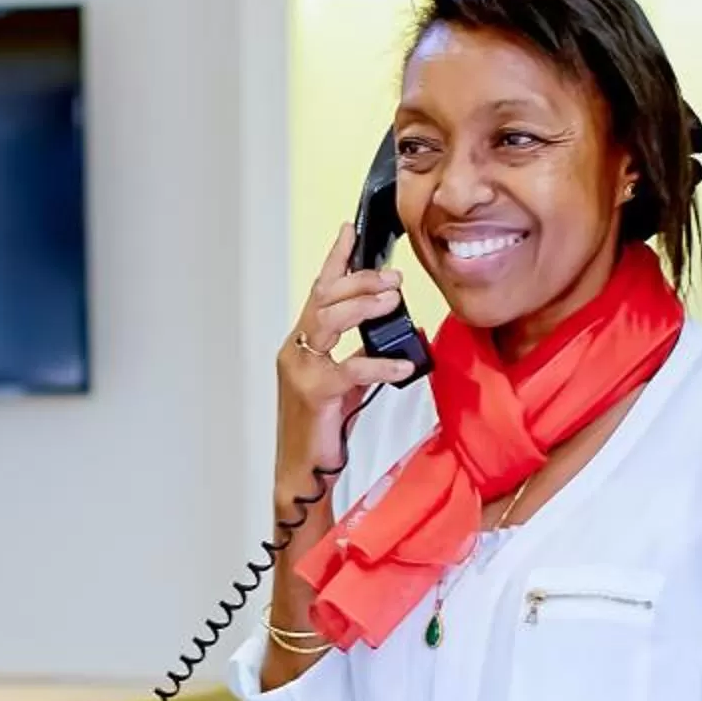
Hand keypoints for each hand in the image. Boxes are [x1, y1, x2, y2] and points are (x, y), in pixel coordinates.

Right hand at [274, 223, 419, 516]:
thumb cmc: (322, 428)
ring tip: (394, 300)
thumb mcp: (343, 384)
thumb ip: (356, 355)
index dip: (335, 258)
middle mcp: (296, 350)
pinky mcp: (314, 394)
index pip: (318, 290)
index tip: (350, 229)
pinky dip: (380, 363)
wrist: (303, 471)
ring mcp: (301, 370)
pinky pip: (351, 369)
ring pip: (329, 321)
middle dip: (360, 281)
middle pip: (324, 298)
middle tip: (393, 278)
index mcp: (302, 343)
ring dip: (363, 305)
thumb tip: (389, 336)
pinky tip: (405, 364)